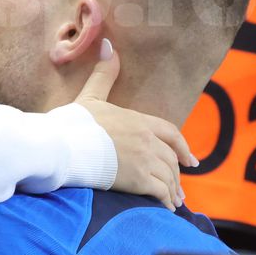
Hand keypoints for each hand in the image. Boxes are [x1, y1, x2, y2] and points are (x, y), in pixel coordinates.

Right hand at [74, 39, 198, 209]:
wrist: (63, 146)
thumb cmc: (73, 123)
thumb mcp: (91, 96)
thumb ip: (104, 74)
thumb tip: (109, 45)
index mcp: (138, 120)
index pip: (170, 132)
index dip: (183, 146)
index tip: (192, 159)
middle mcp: (146, 140)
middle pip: (171, 158)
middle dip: (177, 174)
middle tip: (180, 187)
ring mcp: (144, 160)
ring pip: (168, 176)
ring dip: (173, 190)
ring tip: (174, 201)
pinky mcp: (138, 180)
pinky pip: (160, 192)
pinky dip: (165, 202)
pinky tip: (165, 209)